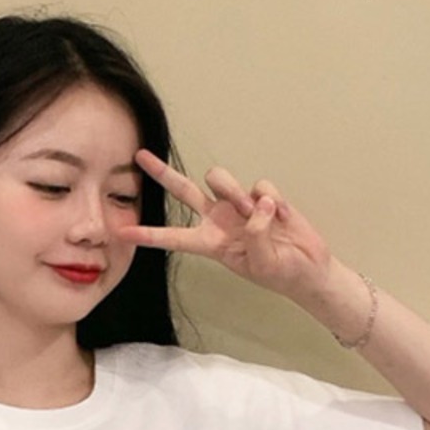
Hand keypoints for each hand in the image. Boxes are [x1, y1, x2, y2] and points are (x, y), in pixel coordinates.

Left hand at [118, 149, 333, 301]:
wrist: (307, 267)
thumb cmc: (280, 272)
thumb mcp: (261, 262)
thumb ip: (253, 234)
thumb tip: (257, 205)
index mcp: (210, 243)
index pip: (173, 237)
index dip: (149, 235)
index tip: (123, 233)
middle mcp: (218, 220)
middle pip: (183, 190)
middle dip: (162, 173)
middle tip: (139, 157)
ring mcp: (238, 205)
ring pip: (222, 179)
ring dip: (238, 194)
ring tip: (263, 216)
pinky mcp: (261, 196)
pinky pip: (260, 187)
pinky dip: (274, 202)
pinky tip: (284, 218)